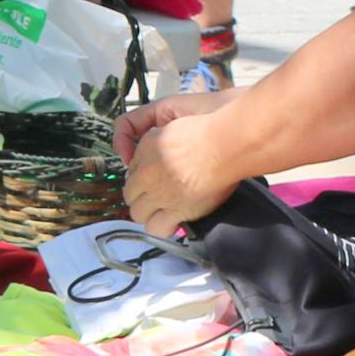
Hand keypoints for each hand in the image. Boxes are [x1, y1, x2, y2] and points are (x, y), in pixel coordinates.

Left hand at [116, 94, 229, 234]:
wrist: (225, 145)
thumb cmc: (209, 132)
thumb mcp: (173, 127)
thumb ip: (157, 142)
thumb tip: (151, 156)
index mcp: (145, 149)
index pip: (131, 168)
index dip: (141, 173)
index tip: (151, 175)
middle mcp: (147, 173)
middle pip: (129, 192)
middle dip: (139, 193)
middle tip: (154, 192)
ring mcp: (160, 194)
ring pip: (137, 213)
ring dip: (146, 211)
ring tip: (160, 209)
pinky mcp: (177, 211)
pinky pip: (156, 228)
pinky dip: (161, 226)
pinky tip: (171, 221)